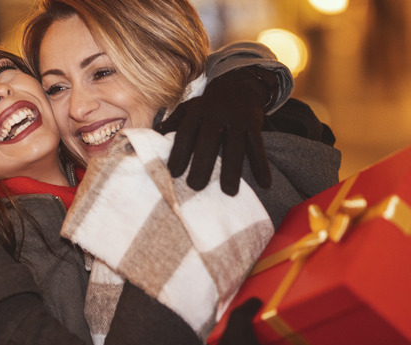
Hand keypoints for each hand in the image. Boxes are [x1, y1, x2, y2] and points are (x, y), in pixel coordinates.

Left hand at [159, 66, 275, 194]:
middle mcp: (216, 113)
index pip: (185, 133)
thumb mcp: (188, 110)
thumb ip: (171, 124)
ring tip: (229, 192)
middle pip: (209, 141)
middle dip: (202, 164)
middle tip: (195, 187)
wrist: (239, 85)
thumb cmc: (208, 106)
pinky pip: (258, 147)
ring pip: (235, 146)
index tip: (172, 173)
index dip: (179, 152)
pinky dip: (261, 165)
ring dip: (232, 170)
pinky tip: (265, 184)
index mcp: (196, 112)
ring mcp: (236, 119)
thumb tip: (146, 139)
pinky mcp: (254, 124)